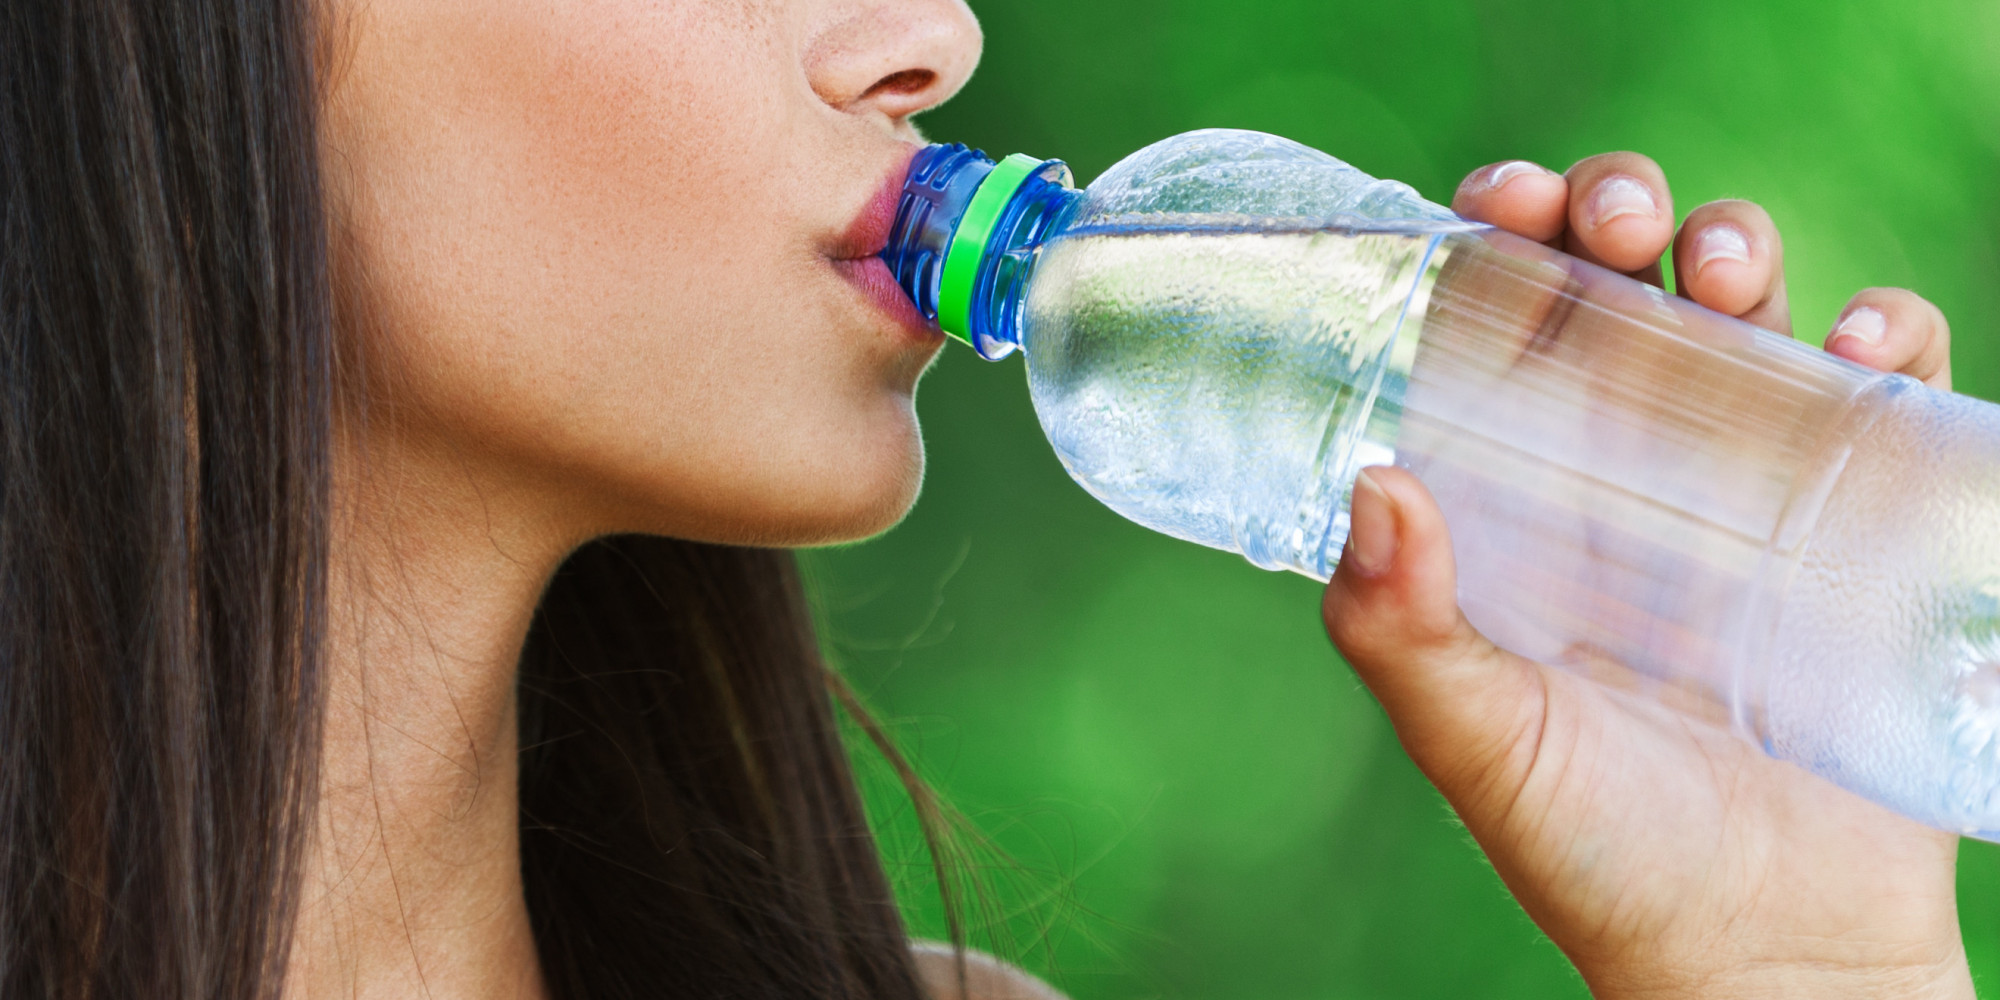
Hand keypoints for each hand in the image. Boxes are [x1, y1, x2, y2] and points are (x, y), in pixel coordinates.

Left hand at [1321, 154, 1969, 999]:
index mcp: (1516, 496)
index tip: (1499, 205)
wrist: (1762, 953)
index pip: (1495, 326)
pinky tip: (1857, 344)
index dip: (1495, 239)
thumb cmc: (1598, 852)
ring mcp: (1745, 486)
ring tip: (1723, 267)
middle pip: (1616, 285)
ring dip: (1736, 244)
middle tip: (1609, 218)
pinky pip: (1881, 386)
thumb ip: (1401, 634)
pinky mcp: (1855, 521)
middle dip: (1612, 211)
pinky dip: (1883, 331)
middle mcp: (1622, 470)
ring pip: (1744, 307)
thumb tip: (1374, 483)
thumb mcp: (1476, 743)